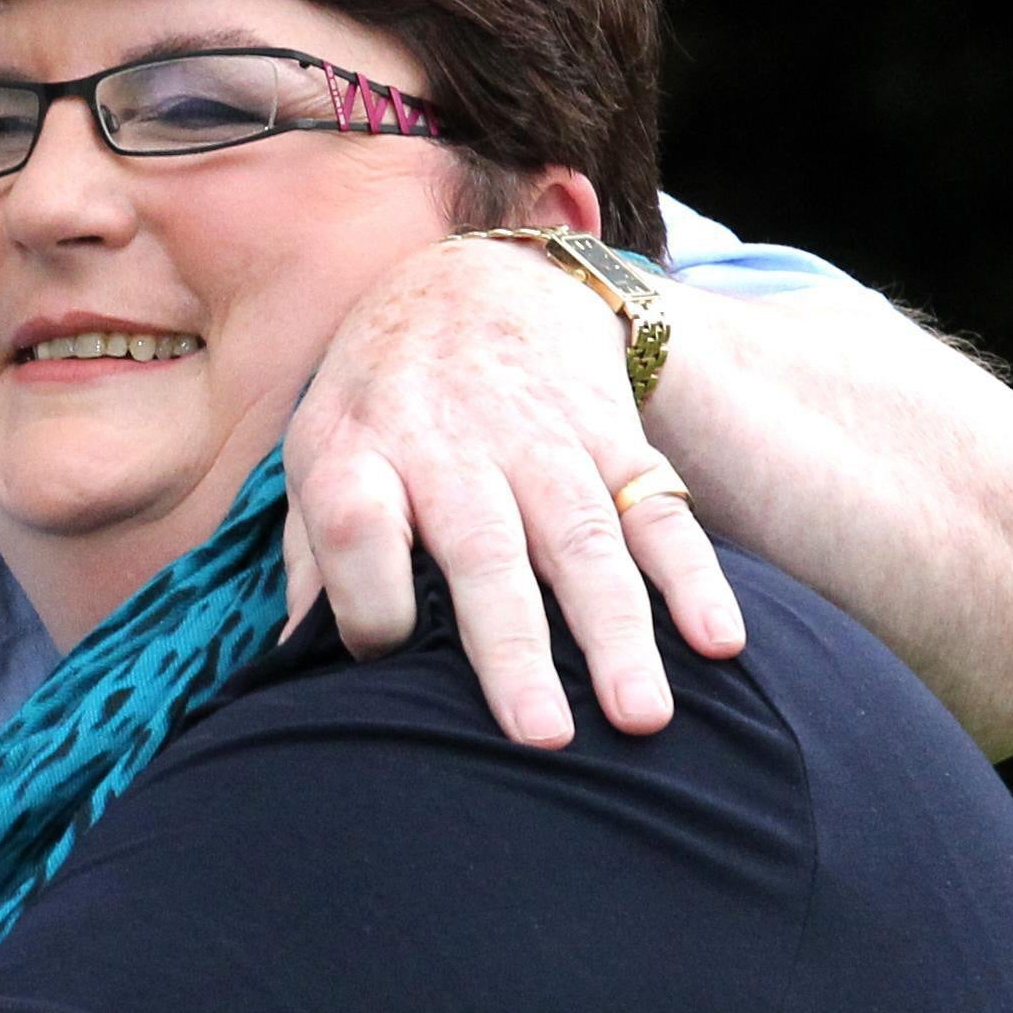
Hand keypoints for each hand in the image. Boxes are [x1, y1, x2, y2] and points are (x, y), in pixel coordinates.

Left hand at [281, 237, 745, 744]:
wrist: (477, 276)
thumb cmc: (382, 399)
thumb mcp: (320, 449)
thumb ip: (313, 556)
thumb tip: (293, 666)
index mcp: (361, 448)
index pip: (358, 528)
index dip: (370, 601)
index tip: (388, 654)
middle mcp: (452, 442)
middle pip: (482, 548)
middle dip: (514, 646)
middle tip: (542, 737)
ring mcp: (540, 437)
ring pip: (584, 539)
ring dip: (618, 631)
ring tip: (640, 716)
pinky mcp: (612, 433)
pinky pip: (659, 507)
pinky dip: (694, 577)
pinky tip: (719, 641)